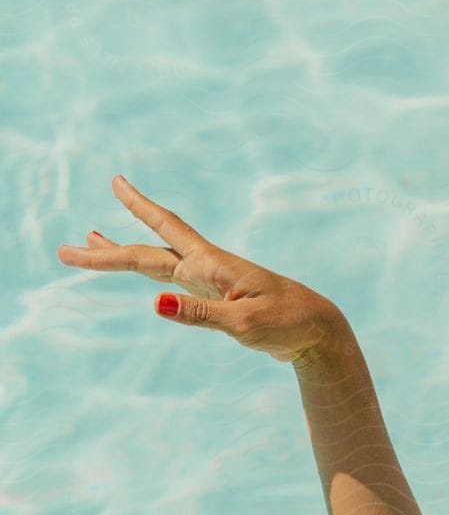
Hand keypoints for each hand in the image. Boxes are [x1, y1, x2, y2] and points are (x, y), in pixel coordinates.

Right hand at [58, 176, 345, 365]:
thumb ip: (199, 314)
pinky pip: (174, 282)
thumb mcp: (242, 325)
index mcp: (210, 266)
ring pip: (158, 262)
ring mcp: (210, 281)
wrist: (318, 332)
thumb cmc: (287, 325)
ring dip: (123, 252)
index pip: (160, 237)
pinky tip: (146, 282)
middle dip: (106, 250)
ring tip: (92, 237)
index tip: (115, 182)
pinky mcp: (218, 298)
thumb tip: (154, 303)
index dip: (136, 211)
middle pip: (146, 252)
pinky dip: (153, 275)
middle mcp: (206, 267)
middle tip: (65, 250)